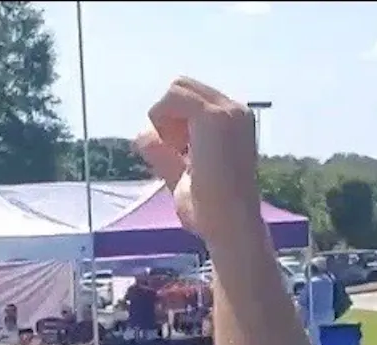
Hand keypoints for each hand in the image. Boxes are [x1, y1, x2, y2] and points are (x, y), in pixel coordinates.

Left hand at [135, 78, 261, 241]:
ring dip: (164, 120)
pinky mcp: (214, 116)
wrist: (230, 224)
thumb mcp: (181, 177)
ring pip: (175, 89)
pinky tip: (176, 150)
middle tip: (174, 153)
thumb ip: (164, 155)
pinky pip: (171, 99)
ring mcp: (227, 111)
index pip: (190, 102)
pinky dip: (161, 121)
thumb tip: (141, 134)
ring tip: (179, 154)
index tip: (179, 156)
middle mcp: (235, 111)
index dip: (171, 124)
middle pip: (181, 88)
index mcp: (233, 123)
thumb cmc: (209, 210)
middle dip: (166, 116)